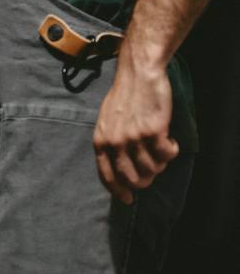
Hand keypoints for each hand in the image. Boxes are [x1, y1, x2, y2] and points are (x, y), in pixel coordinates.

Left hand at [92, 54, 178, 204]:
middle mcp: (115, 142)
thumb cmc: (124, 96)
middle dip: (145, 179)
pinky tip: (171, 141)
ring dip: (160, 163)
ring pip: (152, 169)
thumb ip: (110, 143)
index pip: (106, 175)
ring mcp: (134, 138)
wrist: (138, 73)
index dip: (118, 191)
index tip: (128, 199)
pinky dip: (172, 151)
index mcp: (101, 140)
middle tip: (153, 168)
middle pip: (132, 178)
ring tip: (161, 148)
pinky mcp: (153, 131)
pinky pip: (167, 155)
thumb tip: (120, 168)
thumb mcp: (107, 121)